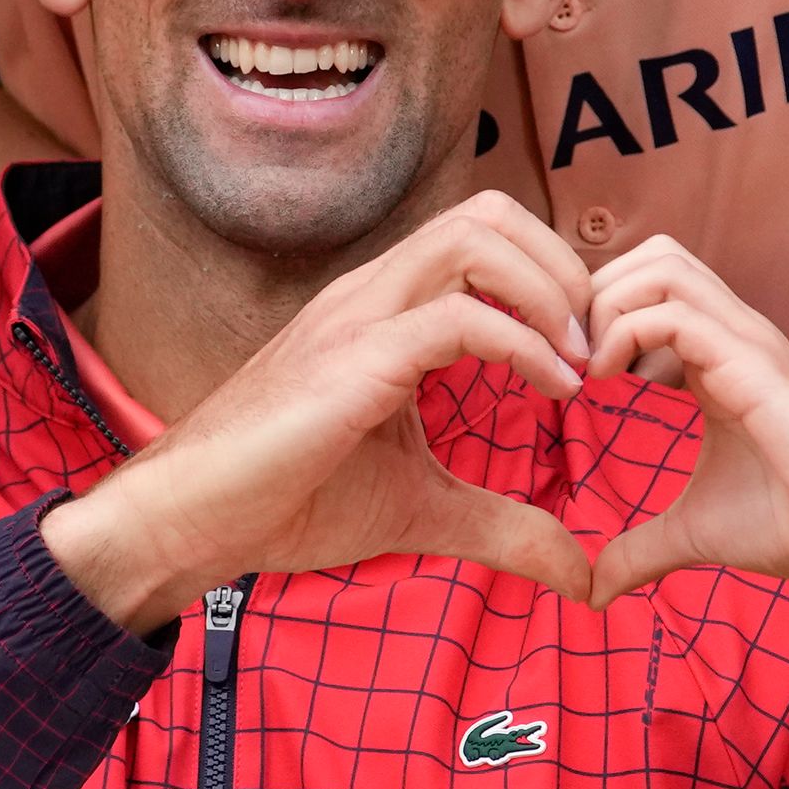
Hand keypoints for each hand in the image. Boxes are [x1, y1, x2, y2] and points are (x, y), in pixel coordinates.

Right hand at [39, 194, 597, 627]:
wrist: (193, 521)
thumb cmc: (287, 501)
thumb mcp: (423, 512)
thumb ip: (505, 528)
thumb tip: (582, 576)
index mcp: (386, 311)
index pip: (486, 238)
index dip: (555, 280)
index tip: (591, 357)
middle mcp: (372, 294)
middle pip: (489, 212)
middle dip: (563, 265)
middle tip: (595, 346)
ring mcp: (359, 317)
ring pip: (475, 238)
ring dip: (549, 290)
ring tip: (578, 361)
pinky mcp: (352, 361)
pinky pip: (457, 317)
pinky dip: (523, 344)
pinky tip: (553, 392)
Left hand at [583, 237, 788, 601]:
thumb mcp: (693, 534)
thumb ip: (639, 551)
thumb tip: (592, 589)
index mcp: (721, 358)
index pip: (653, 288)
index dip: (601, 317)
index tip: (575, 379)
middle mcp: (735, 335)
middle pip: (654, 255)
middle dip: (597, 295)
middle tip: (574, 363)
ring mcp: (747, 342)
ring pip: (663, 265)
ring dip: (608, 307)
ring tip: (591, 370)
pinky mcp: (753, 362)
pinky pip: (675, 312)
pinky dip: (625, 334)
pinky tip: (611, 384)